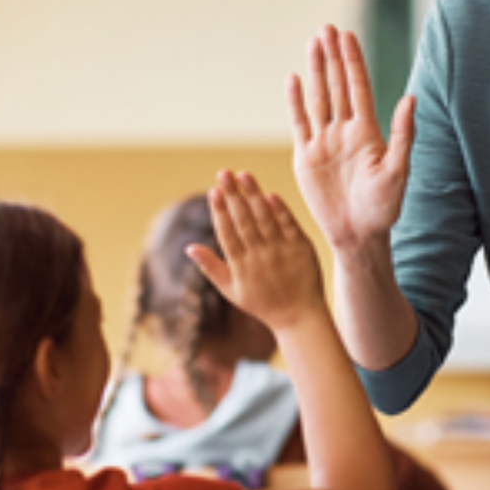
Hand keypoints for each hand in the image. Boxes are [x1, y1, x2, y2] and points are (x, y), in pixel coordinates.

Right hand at [186, 170, 324, 333]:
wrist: (299, 317)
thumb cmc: (262, 303)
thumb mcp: (231, 291)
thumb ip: (211, 267)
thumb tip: (188, 247)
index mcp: (241, 267)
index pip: (227, 234)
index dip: (220, 212)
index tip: (214, 191)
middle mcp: (260, 257)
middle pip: (244, 221)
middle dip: (233, 195)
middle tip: (223, 173)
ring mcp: (282, 252)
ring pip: (265, 219)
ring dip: (254, 195)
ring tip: (243, 175)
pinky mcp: (301, 248)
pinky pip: (289, 225)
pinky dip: (280, 210)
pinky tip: (269, 193)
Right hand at [287, 25, 415, 250]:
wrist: (358, 235)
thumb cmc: (384, 208)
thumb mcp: (398, 171)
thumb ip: (403, 134)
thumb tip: (411, 99)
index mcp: (368, 132)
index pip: (358, 88)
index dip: (353, 61)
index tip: (347, 35)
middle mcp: (345, 132)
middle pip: (337, 86)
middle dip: (333, 57)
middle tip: (326, 28)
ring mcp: (324, 143)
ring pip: (319, 99)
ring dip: (316, 71)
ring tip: (312, 44)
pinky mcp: (306, 158)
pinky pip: (299, 123)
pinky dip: (295, 102)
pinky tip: (293, 79)